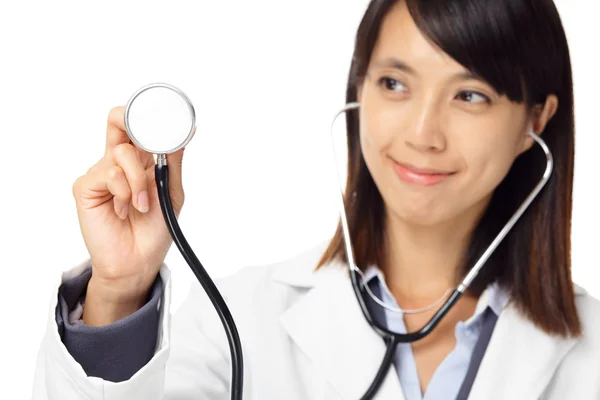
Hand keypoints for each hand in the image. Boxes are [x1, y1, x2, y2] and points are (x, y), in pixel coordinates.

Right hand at [72, 106, 185, 323]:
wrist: (138, 261)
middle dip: (133, 120)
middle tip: (149, 141)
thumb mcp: (171, 191)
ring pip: (121, 152)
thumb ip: (172, 161)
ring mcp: (101, 172)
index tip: (173, 121)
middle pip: (118, 120)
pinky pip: (108, 173)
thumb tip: (186, 132)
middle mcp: (119, 162)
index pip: (140, 125)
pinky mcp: (86, 187)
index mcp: (141, 160)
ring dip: (138, 180)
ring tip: (142, 204)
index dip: (152, 117)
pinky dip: (124, 191)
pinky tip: (124, 209)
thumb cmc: (154, 229)